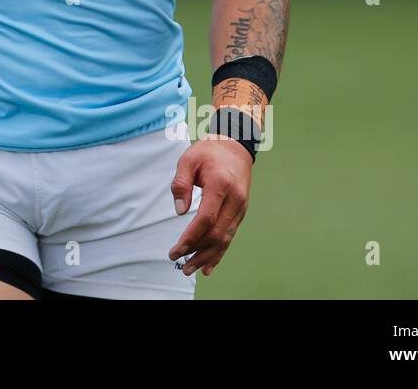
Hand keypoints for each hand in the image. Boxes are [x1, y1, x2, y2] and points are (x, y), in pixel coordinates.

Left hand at [168, 137, 252, 277]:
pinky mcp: (241, 212)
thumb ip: (181, 183)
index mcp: (220, 185)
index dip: (191, 237)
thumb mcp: (188, 159)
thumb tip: (180, 211)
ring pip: (225, 238)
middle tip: (178, 262)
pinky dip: (219, 252)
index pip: (206, 218)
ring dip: (208, 256)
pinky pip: (230, 235)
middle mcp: (235, 200)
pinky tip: (209, 265)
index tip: (177, 249)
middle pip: (217, 233)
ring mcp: (240, 207)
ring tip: (191, 269)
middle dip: (197, 251)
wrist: (235, 147)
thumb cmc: (209, 152)